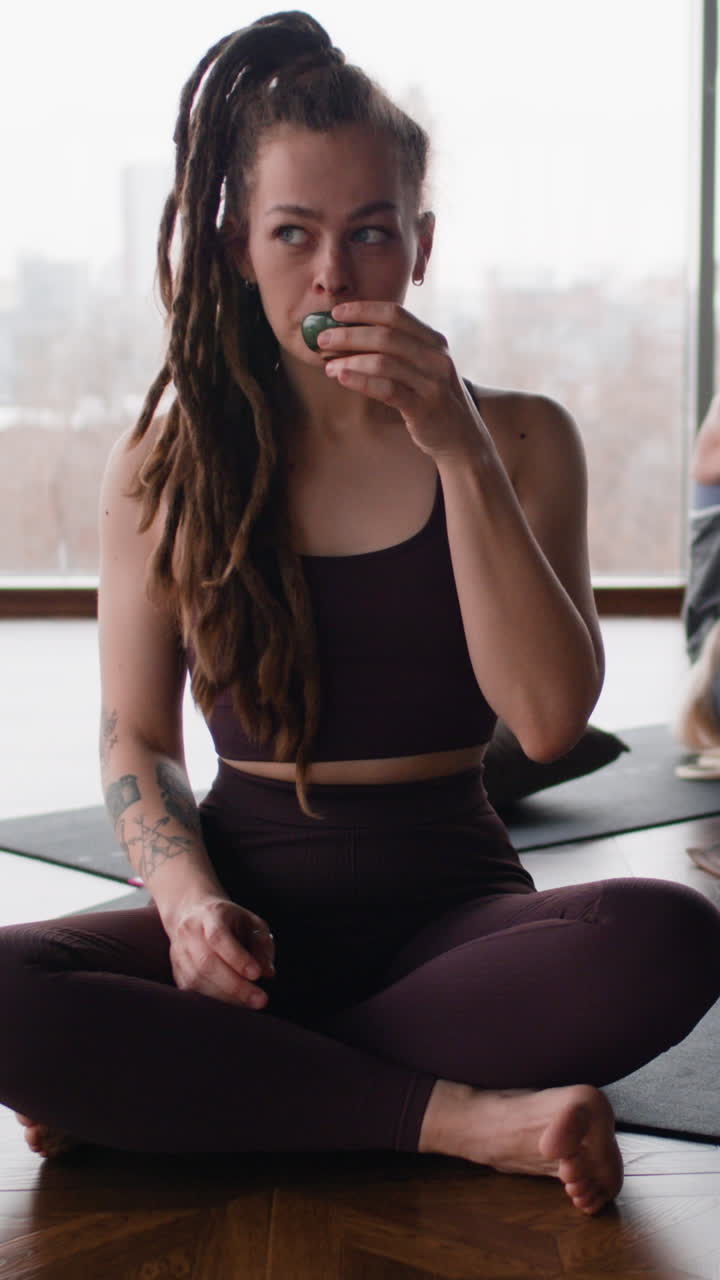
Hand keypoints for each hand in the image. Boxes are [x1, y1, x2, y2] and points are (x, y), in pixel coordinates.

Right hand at [165, 895, 275, 1008]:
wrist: (191, 912)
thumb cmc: (229, 919)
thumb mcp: (252, 922)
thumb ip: (263, 945)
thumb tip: (267, 972)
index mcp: (210, 915)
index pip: (218, 937)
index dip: (237, 958)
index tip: (257, 974)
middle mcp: (189, 933)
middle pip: (207, 963)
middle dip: (236, 986)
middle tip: (260, 999)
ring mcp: (179, 953)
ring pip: (198, 980)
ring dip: (227, 997)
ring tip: (251, 1002)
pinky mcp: (177, 972)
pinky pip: (193, 992)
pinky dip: (215, 1001)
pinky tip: (234, 1002)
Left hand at [317, 301, 486, 461]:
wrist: (462, 438)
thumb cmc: (434, 399)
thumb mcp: (425, 367)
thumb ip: (399, 351)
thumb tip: (351, 337)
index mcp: (434, 341)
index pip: (395, 314)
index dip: (363, 310)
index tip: (336, 313)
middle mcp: (435, 357)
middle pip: (385, 336)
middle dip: (348, 335)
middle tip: (322, 340)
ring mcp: (431, 382)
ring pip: (384, 362)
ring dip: (350, 361)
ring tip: (328, 365)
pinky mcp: (424, 407)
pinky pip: (387, 389)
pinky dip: (361, 381)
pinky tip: (342, 378)